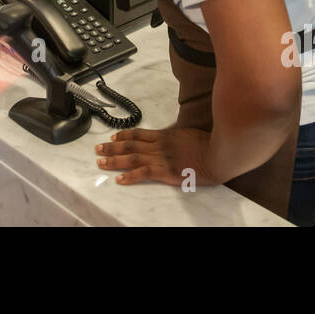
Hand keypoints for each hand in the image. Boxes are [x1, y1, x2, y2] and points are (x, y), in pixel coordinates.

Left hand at [95, 127, 219, 186]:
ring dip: (114, 159)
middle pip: (130, 144)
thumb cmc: (208, 144)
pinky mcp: (165, 170)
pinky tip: (119, 179)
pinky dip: (129, 176)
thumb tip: (173, 139)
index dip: (124, 135)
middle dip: (112, 147)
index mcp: (165, 135)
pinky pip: (143, 173)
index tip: (112, 137)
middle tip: (98, 149)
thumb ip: (177, 137)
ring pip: (132, 157)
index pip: (139, 134)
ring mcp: (161, 157)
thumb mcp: (189, 134)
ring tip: (101, 162)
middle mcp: (159, 144)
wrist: (217, 153)